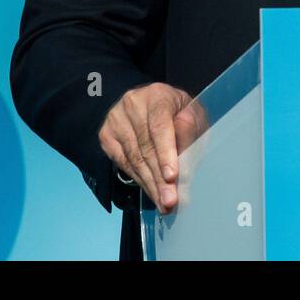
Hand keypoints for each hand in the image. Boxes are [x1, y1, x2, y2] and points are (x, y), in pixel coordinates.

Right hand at [98, 83, 208, 213]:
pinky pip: (122, 163)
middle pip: (145, 148)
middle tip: (170, 201)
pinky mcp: (106, 135)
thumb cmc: (178, 110)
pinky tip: (150, 191)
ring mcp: (115, 120)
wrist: (150, 102)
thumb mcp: (193, 113)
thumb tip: (183, 153)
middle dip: (159, 178)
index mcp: (157, 96)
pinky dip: (138, 180)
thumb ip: (191, 130)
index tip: (172, 176)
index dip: (166, 153)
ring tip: (163, 203)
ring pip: (133, 159)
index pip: (159, 127)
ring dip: (149, 184)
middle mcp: (132, 105)